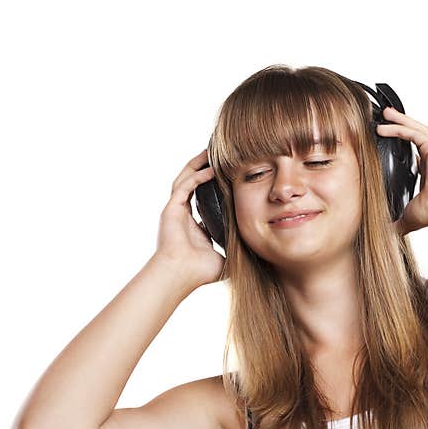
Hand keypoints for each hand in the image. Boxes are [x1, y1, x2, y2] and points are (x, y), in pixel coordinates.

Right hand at [152, 149, 225, 288]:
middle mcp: (183, 215)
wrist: (180, 276)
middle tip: (218, 155)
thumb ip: (235, 252)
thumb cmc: (199, 272)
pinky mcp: (171, 210)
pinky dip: (197, 176)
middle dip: (204, 167)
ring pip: (186, 179)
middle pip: (193, 183)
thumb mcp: (224, 258)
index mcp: (194, 226)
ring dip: (198, 165)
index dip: (215, 187)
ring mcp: (176, 211)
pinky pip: (185, 187)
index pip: (204, 199)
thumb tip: (255, 252)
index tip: (229, 177)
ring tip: (211, 152)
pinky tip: (210, 169)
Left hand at [376, 107, 427, 235]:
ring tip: (384, 113)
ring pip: (414, 128)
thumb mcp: (409, 216)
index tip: (392, 142)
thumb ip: (397, 222)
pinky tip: (383, 125)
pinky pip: (411, 132)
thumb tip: (384, 234)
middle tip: (385, 119)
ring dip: (399, 120)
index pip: (417, 153)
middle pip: (415, 135)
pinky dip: (397, 127)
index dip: (405, 145)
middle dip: (401, 125)